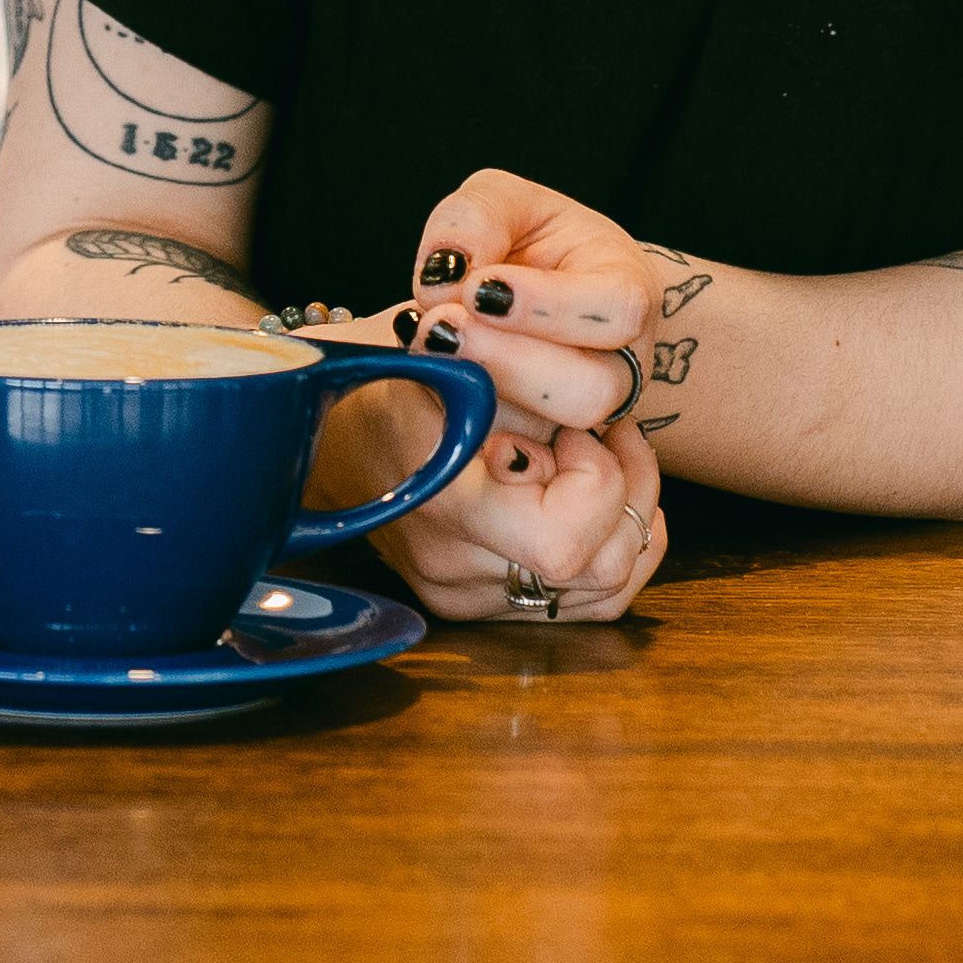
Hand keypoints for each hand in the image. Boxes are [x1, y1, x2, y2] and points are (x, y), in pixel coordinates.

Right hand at [369, 375, 664, 626]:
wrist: (334, 424)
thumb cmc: (403, 375)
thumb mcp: (461, 356)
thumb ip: (526, 386)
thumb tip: (595, 414)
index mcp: (445, 507)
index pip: (565, 544)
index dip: (595, 478)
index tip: (578, 424)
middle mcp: (455, 571)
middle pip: (602, 569)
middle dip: (626, 490)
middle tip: (602, 431)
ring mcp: (469, 598)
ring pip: (608, 587)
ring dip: (628, 513)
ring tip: (601, 452)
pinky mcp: (483, 607)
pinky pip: (591, 599)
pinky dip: (614, 543)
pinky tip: (597, 493)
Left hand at [391, 168, 655, 439]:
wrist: (525, 291)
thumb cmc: (526, 240)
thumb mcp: (505, 201)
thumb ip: (477, 218)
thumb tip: (445, 271)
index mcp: (627, 292)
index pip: (618, 311)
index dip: (547, 306)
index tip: (479, 287)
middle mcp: (621, 364)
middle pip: (591, 392)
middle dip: (509, 362)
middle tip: (440, 327)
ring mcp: (586, 416)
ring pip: (553, 434)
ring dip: (484, 395)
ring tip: (430, 346)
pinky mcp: (544, 448)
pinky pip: (517, 460)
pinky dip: (469, 433)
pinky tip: (433, 390)